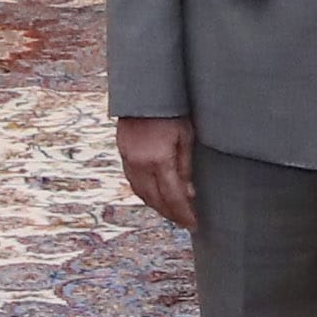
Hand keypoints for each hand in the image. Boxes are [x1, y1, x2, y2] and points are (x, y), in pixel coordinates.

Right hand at [117, 114, 198, 228]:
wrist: (144, 92)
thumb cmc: (171, 110)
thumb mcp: (186, 137)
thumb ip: (186, 167)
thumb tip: (189, 193)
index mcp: (159, 160)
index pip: (173, 197)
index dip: (184, 214)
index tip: (194, 224)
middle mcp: (140, 164)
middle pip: (156, 201)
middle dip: (171, 214)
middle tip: (185, 222)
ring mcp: (129, 160)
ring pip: (142, 194)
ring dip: (157, 206)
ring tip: (172, 212)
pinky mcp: (123, 154)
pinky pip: (134, 182)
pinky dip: (146, 193)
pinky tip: (155, 195)